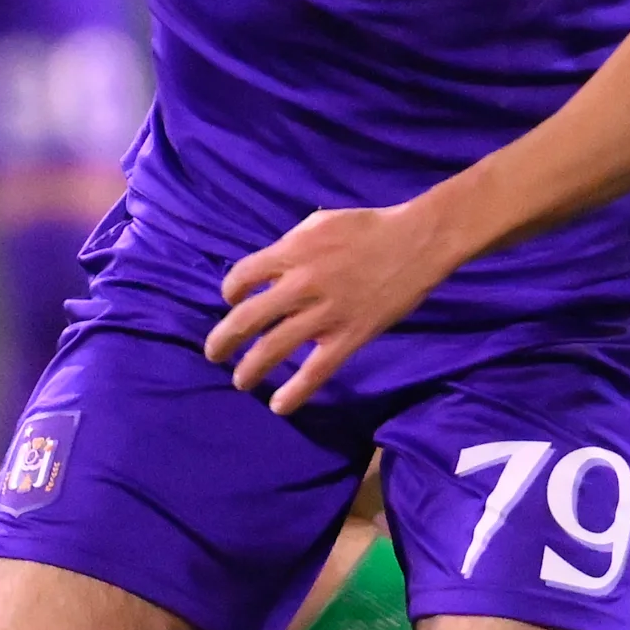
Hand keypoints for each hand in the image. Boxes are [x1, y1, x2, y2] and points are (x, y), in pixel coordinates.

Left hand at [206, 200, 463, 416]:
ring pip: (274, 348)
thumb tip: (269, 266)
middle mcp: (300, 285)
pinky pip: (316, 371)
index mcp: (291, 253)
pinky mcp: (349, 337)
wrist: (416, 242)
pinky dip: (295, 392)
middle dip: (223, 339)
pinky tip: (278, 406)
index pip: (242, 277)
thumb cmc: (367, 227)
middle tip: (213, 353)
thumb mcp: (320, 223)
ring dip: (249, 369)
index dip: (230, 292)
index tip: (232, 302)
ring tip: (239, 381)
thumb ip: (290, 245)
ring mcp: (324, 314)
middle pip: (248, 318)